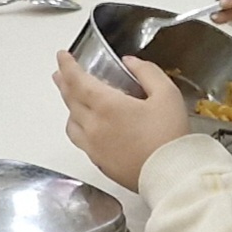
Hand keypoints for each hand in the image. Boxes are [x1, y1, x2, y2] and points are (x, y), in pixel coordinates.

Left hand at [54, 51, 191, 189]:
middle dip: (64, 83)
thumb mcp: (167, 94)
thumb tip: (130, 62)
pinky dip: (77, 127)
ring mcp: (94, 147)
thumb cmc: (170, 135)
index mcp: (107, 106)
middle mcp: (94, 126)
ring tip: (72, 100)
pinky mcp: (99, 162)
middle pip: (70, 100)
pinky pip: (80, 140)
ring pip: (71, 123)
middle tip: (60, 73)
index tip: (62, 56)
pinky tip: (85, 126)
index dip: (68, 66)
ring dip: (69, 107)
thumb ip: (147, 72)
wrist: (170, 175)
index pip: (78, 81)